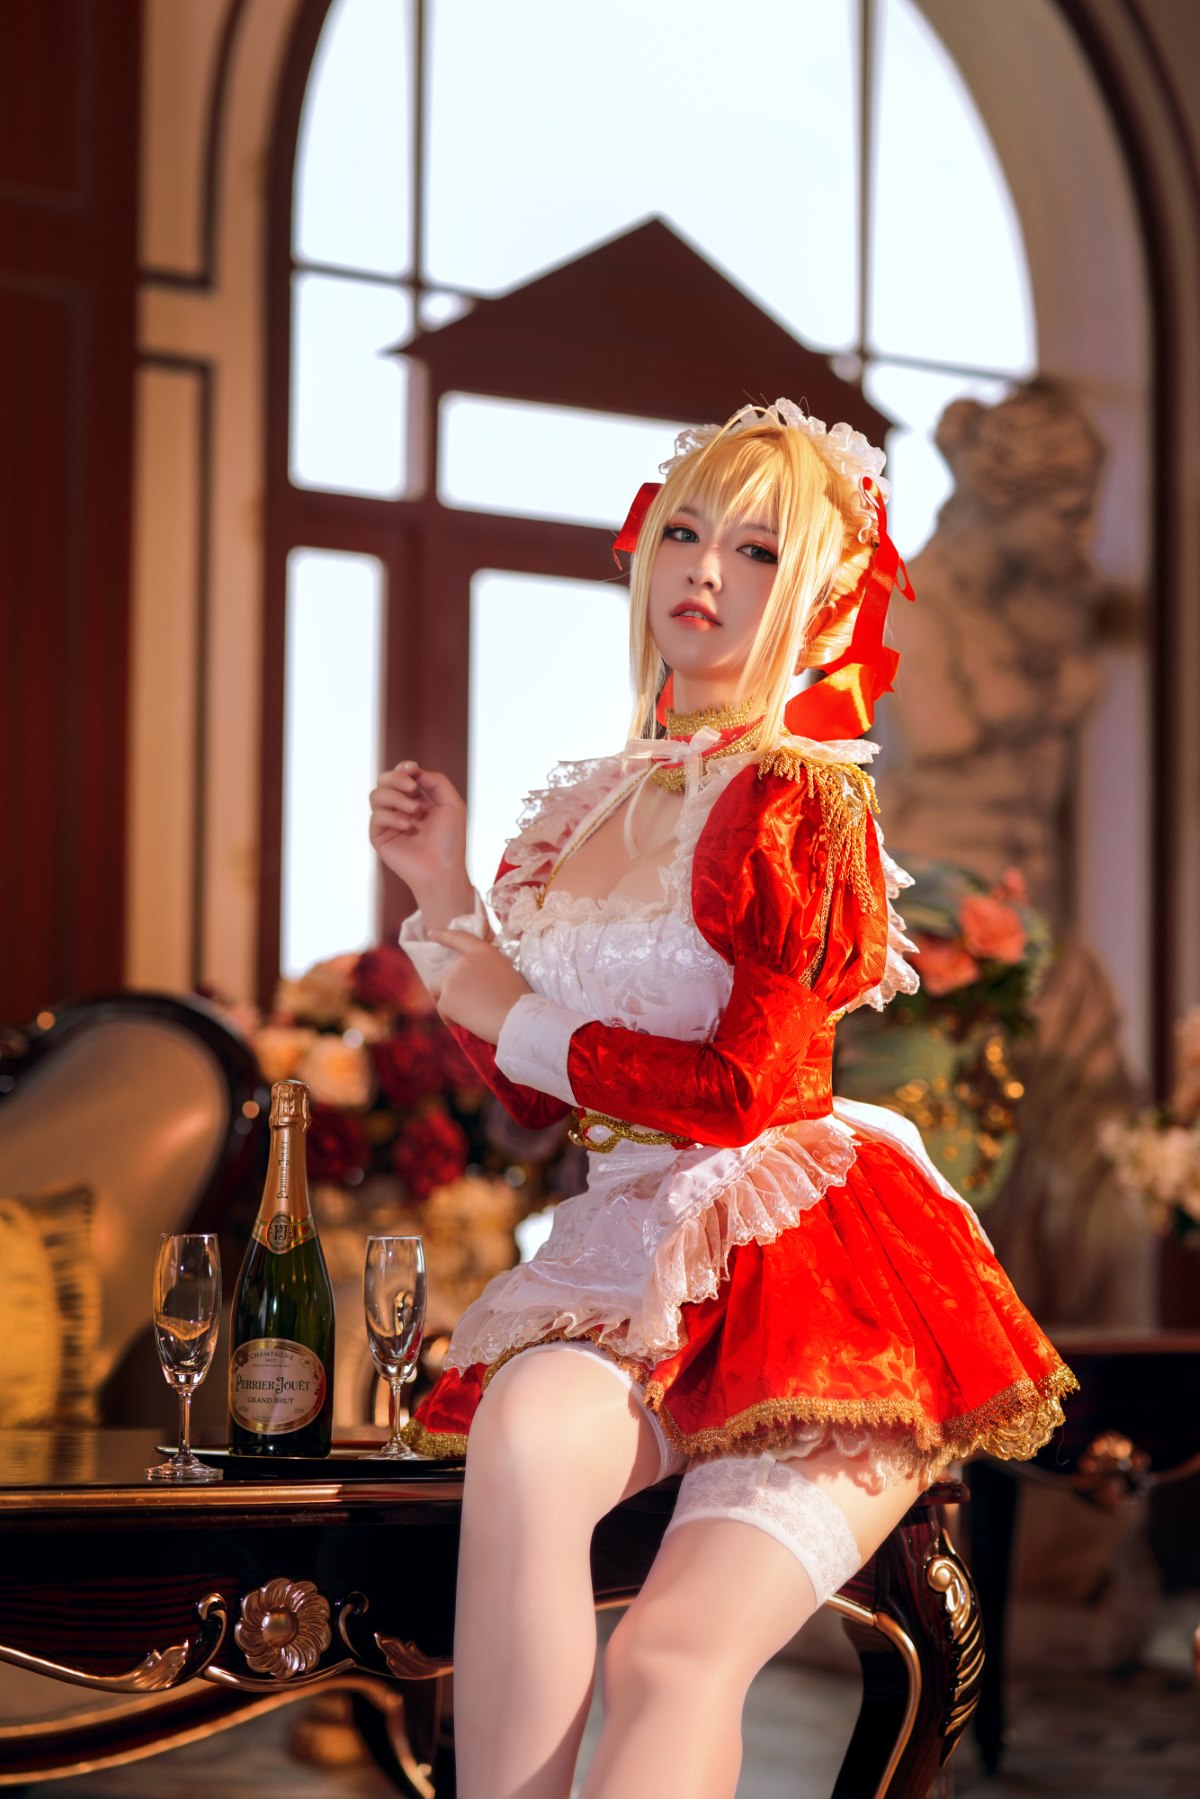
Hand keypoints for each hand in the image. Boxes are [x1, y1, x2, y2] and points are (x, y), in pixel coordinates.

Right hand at [369, 762, 471, 919]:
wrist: (442, 870)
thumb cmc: (450, 840)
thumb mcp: (452, 804)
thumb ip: (436, 781)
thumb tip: (414, 771)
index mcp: (417, 799)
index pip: (402, 776)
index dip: (404, 768)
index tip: (412, 768)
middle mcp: (400, 808)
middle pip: (384, 780)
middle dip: (396, 778)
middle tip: (412, 788)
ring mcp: (388, 822)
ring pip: (376, 795)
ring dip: (395, 798)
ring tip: (415, 811)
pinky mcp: (379, 836)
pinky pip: (376, 816)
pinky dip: (392, 817)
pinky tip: (407, 826)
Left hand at [430, 928, 532, 1044]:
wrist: (518, 1017)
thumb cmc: (517, 1000)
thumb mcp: (505, 972)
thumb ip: (485, 969)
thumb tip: (471, 982)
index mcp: (482, 951)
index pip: (459, 938)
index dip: (444, 936)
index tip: (432, 934)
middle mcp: (464, 962)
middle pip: (444, 976)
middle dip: (449, 991)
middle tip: (466, 1006)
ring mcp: (452, 979)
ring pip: (440, 994)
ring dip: (449, 1005)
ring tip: (469, 1017)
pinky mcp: (446, 999)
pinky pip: (442, 1011)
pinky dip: (451, 1019)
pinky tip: (468, 1023)